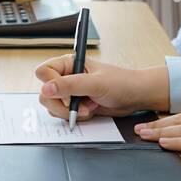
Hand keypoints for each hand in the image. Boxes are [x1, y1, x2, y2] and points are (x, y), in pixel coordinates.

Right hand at [33, 54, 168, 121]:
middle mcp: (67, 76)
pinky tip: (89, 112)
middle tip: (77, 107)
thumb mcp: (95, 83)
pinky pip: (63, 114)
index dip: (51, 85)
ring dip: (68, 112)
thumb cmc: (121, 83)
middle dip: (61, 104)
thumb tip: (46, 89)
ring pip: (52, 105)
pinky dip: (74, 117)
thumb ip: (70, 85)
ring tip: (88, 109)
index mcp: (69, 63)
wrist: (136, 96)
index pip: (44, 72)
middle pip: (45, 92)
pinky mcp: (76, 105)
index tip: (68, 95)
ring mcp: (70, 92)